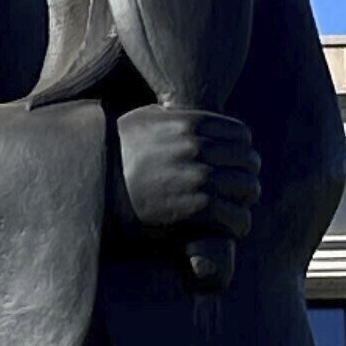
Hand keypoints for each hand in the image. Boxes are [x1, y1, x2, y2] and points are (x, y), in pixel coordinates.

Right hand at [116, 106, 260, 247]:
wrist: (97, 186)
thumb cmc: (117, 154)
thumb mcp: (145, 119)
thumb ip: (177, 116)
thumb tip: (201, 118)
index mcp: (191, 122)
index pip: (242, 135)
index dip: (241, 151)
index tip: (233, 165)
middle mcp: (199, 146)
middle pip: (249, 161)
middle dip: (246, 177)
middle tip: (237, 192)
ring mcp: (199, 176)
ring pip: (248, 189)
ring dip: (243, 201)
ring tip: (234, 211)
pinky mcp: (197, 207)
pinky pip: (237, 216)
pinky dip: (237, 224)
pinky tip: (229, 229)